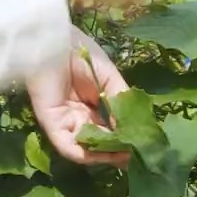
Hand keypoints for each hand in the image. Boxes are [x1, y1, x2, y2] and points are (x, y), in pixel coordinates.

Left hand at [27, 33, 130, 166]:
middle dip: (118, 150)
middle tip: (137, 155)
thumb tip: (130, 130)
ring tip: (125, 156)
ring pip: (87, 149)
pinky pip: (69, 148)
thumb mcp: (109, 78)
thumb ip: (120, 102)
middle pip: (100, 141)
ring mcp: (66, 123)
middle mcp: (80, 117)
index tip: (143, 144)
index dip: (126, 137)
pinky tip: (107, 154)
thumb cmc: (82, 54)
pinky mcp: (52, 126)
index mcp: (93, 105)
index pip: (111, 128)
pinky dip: (89, 155)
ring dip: (106, 155)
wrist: (55, 41)